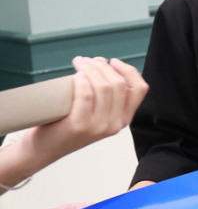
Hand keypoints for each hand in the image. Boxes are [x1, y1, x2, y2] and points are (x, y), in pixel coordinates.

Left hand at [21, 57, 148, 165]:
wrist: (45, 148)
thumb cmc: (67, 125)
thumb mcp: (96, 113)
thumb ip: (104, 94)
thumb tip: (99, 61)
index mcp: (124, 118)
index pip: (139, 89)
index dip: (129, 71)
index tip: (113, 61)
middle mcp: (115, 123)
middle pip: (118, 84)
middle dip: (103, 66)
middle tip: (87, 60)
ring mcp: (98, 126)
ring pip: (103, 88)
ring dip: (91, 69)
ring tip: (79, 63)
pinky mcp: (79, 125)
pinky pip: (86, 96)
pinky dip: (82, 81)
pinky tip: (76, 75)